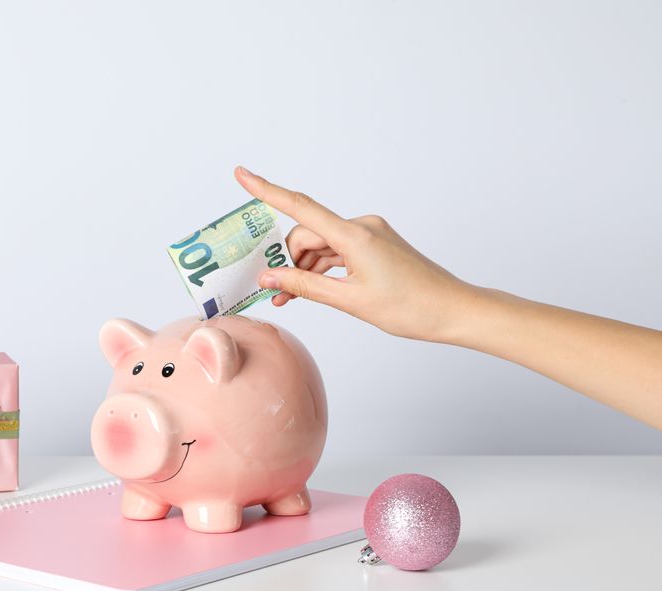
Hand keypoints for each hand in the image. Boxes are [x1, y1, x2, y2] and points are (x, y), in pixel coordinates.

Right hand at [235, 166, 476, 342]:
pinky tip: (311, 288)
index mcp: (355, 235)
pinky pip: (337, 250)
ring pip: (321, 245)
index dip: (267, 190)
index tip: (242, 175)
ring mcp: (370, 234)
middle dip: (288, 260)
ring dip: (304, 268)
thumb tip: (269, 276)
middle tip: (276, 293)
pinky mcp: (375, 244)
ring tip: (290, 298)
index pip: (300, 207)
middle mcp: (362, 226)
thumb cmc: (411, 307)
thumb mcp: (350, 300)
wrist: (454, 310)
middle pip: (307, 234)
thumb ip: (305, 286)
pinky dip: (322, 268)